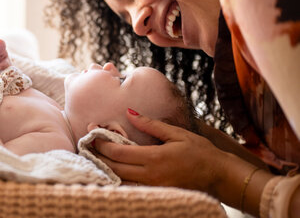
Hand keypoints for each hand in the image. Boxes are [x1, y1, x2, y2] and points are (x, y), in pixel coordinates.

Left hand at [93, 109, 228, 194]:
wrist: (220, 177)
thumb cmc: (200, 152)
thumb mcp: (177, 133)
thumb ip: (150, 124)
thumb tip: (129, 112)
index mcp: (155, 159)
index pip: (118, 153)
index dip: (101, 143)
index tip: (91, 131)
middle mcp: (151, 176)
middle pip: (114, 168)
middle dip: (97, 155)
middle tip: (85, 143)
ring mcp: (153, 188)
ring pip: (120, 180)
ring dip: (104, 168)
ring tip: (93, 154)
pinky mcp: (156, 194)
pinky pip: (130, 187)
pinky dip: (118, 178)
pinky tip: (111, 168)